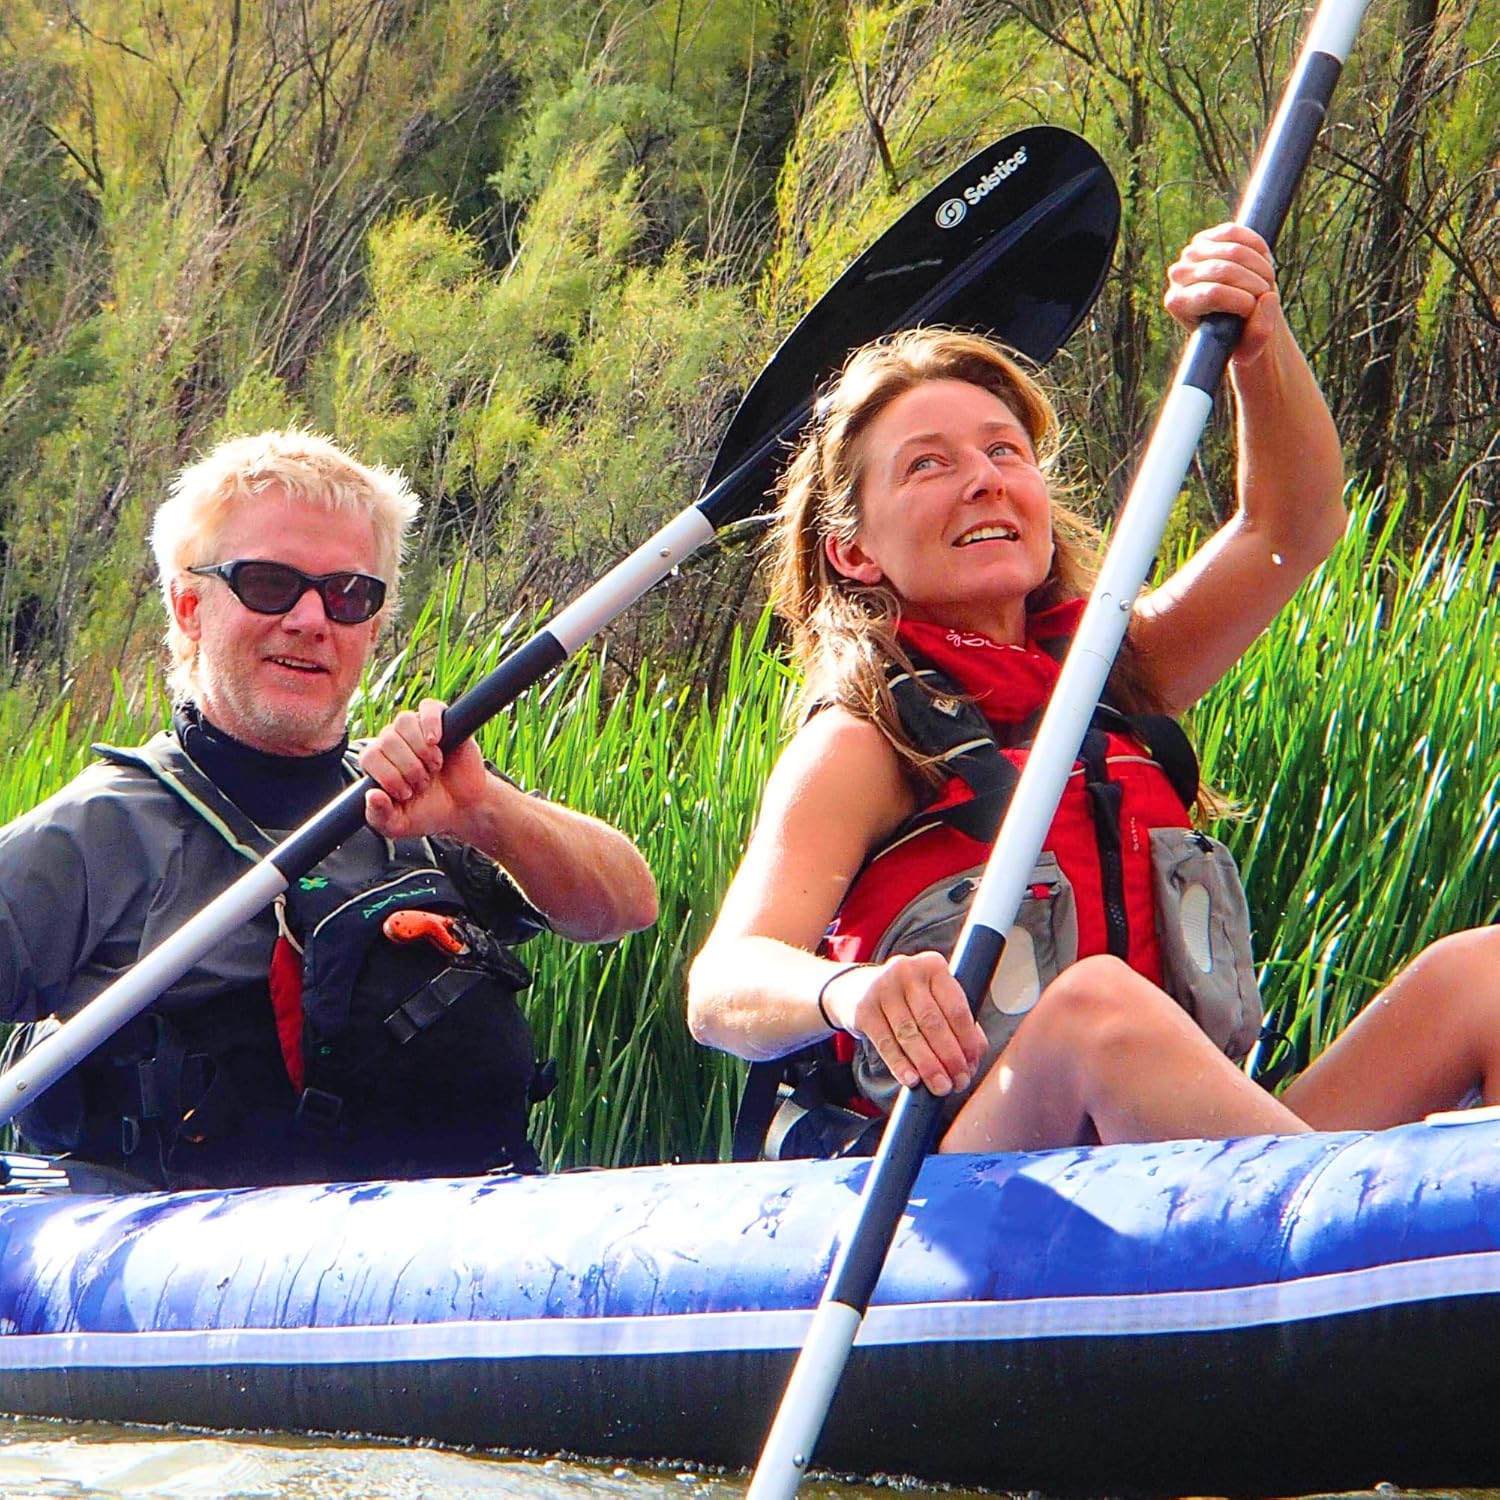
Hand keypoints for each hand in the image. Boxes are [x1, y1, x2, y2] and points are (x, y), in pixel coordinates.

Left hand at [359, 697, 491, 840]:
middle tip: (423, 783)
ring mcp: (417, 730)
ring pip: (404, 722)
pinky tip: (436, 741)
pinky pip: (428, 707)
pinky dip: (430, 722)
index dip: (388, 775)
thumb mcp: (399, 825)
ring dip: (420, 749)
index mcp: (379, 762)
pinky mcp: (442, 721)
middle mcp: (394, 741)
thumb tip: (371, 794)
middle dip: (408, 767)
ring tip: (433, 766)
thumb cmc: (429, 812)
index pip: (370, 756)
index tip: (406, 793)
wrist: (465, 808)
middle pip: (388, 739)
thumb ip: (379, 816)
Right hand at [824, 953, 987, 1096]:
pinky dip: (901, 1065)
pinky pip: (886, 1043)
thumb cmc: (907, 997)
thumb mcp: (932, 997)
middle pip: (933, 1022)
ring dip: (928, 1066)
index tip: (972, 1066)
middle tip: (958, 1082)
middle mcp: (907, 971)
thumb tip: (975, 1055)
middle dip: (949, 1058)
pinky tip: (912, 1080)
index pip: (956, 1008)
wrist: (856, 988)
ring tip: (940, 1086)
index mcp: (933, 966)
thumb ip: (955, 1020)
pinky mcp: (863, 1009)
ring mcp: (882, 988)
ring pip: (910, 1035)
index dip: (967, 1041)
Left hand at [1164, 223, 1283, 364]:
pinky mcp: (1208, 236)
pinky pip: (1237, 232)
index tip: (1256, 309)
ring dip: (1261, 267)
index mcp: (1177, 303)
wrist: (1236, 312)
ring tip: (1266, 282)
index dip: (1244, 300)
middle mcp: (1177, 275)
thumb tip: (1267, 297)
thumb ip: (1259, 332)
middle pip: (1225, 270)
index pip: (1213, 293)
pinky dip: (1258, 247)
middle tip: (1266, 295)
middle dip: (1256, 283)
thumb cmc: (1240, 335)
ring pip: (1235, 251)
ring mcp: (1191, 252)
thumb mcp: (1250, 346)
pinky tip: (1264, 262)